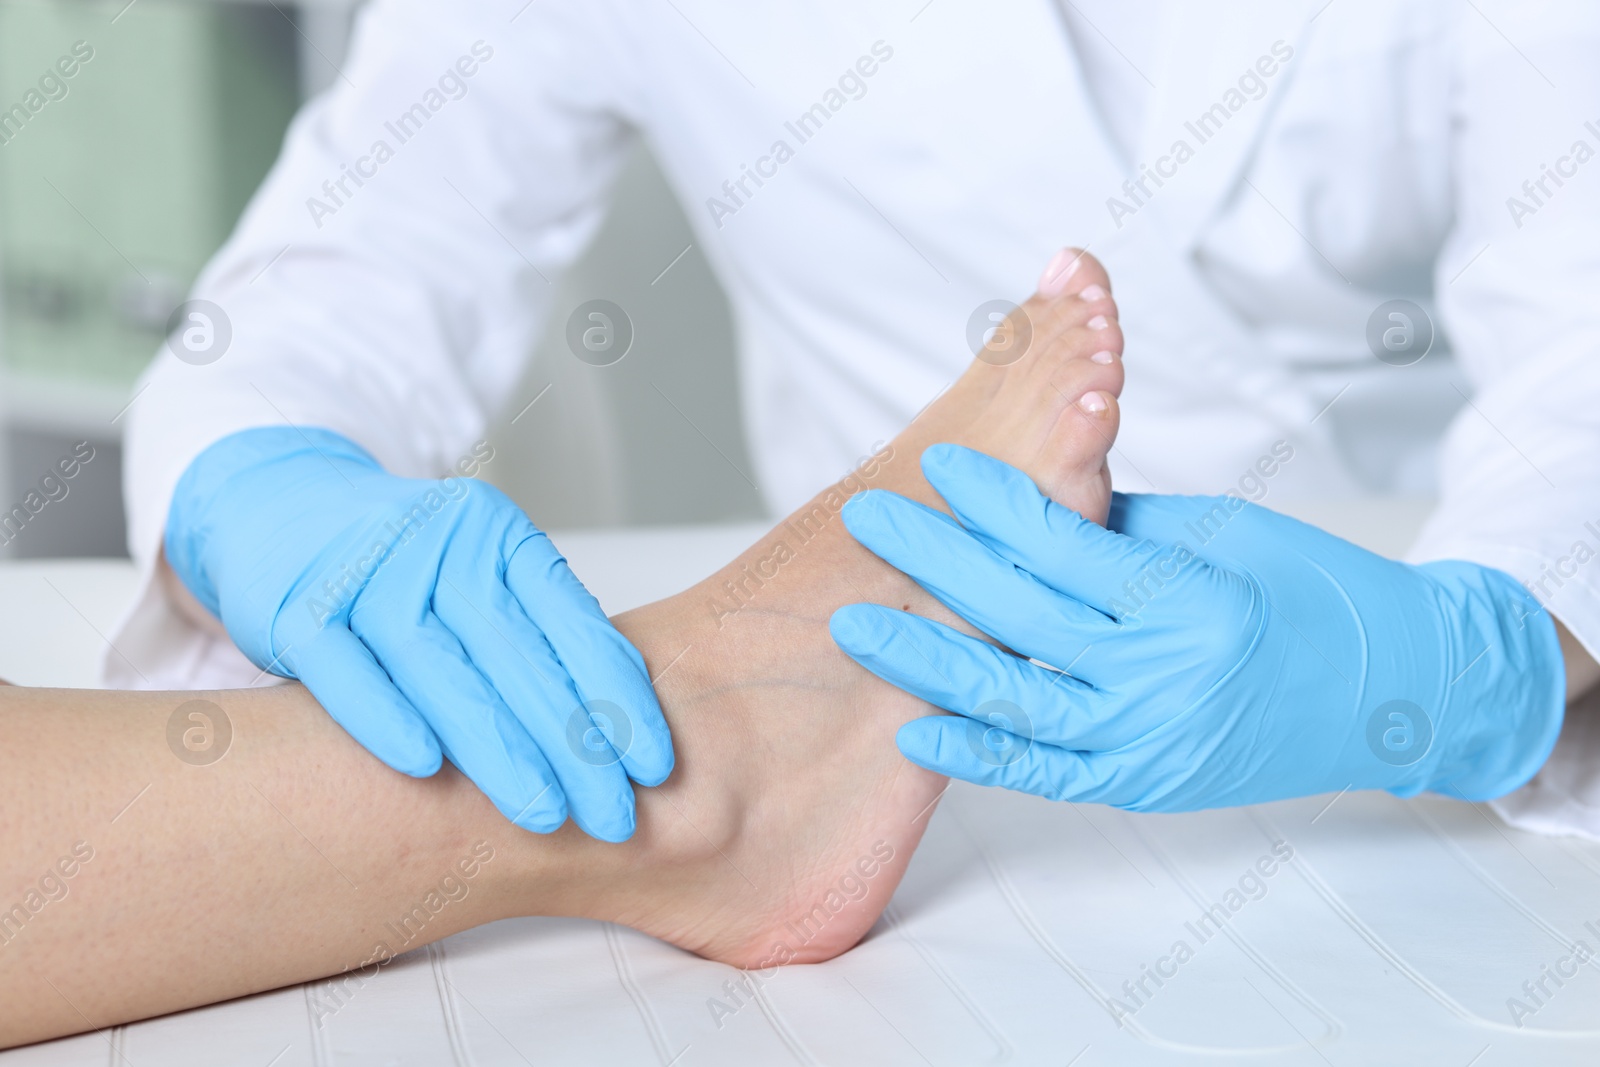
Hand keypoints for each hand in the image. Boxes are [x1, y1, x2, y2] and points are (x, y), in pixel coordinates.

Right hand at [166, 427, 671, 840]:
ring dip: (496, 749)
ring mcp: (366, 572)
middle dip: (574, 745)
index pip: (575, 623)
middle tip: (615, 817)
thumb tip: (620, 721)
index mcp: (498, 537)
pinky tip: (428, 770)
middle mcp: (440, 545)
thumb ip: (538, 633)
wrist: (281, 510)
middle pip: (517, 655)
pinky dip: (386, 718)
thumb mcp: (479, 577)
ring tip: (544, 815)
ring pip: (440, 668)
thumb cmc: (404, 568)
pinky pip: (346, 670)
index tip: (654, 768)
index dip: (618, 699)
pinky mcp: (296, 607)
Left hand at [830, 444, 1563, 809]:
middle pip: (1021, 614)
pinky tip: (915, 725)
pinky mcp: (1144, 782)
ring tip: (857, 621)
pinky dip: (978, 754)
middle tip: (870, 517)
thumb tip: (1021, 505)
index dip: (993, 502)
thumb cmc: (1317, 593)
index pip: (1066, 545)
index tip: (935, 463)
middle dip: (935, 561)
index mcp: (1194, 600)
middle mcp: (1167, 678)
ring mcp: (1152, 741)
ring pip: (1016, 699)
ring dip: (928, 659)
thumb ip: (1117, 527)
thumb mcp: (1223, 535)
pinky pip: (1046, 773)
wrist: (1400, 692)